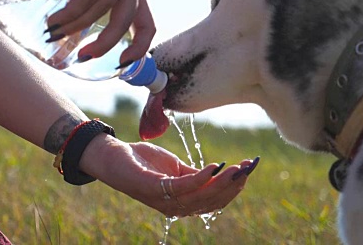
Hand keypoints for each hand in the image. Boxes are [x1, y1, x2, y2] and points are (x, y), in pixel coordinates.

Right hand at [44, 0, 155, 64]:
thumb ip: (94, 14)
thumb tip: (76, 52)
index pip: (148, 24)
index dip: (139, 48)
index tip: (122, 64)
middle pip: (124, 22)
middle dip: (104, 44)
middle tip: (84, 56)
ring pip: (100, 11)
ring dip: (74, 27)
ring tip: (54, 32)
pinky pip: (86, 0)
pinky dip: (69, 14)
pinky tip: (54, 20)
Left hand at [80, 134, 255, 216]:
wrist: (113, 156)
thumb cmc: (143, 162)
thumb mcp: (174, 168)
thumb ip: (194, 175)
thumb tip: (218, 173)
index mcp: (181, 202)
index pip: (213, 202)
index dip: (233, 189)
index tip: (248, 171)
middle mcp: (174, 206)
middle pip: (211, 202)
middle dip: (232, 186)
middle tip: (248, 168)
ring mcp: (163, 199)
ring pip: (200, 197)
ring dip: (222, 182)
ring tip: (236, 168)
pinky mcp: (152, 187)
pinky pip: (182, 187)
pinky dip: (200, 178)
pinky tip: (213, 166)